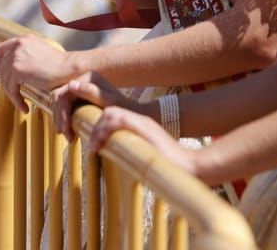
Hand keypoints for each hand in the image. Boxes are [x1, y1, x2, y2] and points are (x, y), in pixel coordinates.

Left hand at [0, 35, 77, 111]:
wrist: (68, 68)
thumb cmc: (59, 64)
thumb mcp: (39, 52)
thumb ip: (26, 55)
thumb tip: (14, 68)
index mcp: (23, 39)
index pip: (0, 49)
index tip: (1, 73)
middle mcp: (18, 45)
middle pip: (1, 67)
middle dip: (5, 82)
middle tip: (12, 91)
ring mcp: (16, 57)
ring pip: (5, 80)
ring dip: (12, 94)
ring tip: (21, 102)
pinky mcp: (17, 70)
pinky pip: (12, 89)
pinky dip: (16, 100)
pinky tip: (24, 107)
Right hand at [52, 71, 138, 139]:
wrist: (131, 111)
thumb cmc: (122, 107)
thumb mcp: (107, 101)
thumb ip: (90, 92)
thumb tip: (70, 84)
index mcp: (89, 77)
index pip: (65, 93)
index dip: (62, 112)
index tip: (65, 129)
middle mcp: (83, 78)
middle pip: (59, 97)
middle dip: (60, 116)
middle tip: (64, 134)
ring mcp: (82, 86)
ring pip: (60, 101)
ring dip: (60, 118)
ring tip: (68, 135)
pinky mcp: (81, 94)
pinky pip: (66, 105)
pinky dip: (65, 117)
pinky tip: (70, 129)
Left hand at [85, 106, 199, 176]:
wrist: (187, 167)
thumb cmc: (167, 167)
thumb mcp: (144, 157)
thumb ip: (131, 154)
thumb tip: (116, 162)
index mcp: (140, 126)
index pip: (114, 115)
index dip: (99, 126)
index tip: (92, 143)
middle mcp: (141, 120)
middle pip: (110, 110)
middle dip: (95, 124)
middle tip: (88, 143)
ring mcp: (143, 122)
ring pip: (112, 112)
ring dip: (98, 128)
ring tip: (92, 146)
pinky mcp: (144, 127)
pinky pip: (119, 119)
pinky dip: (104, 130)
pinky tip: (99, 145)